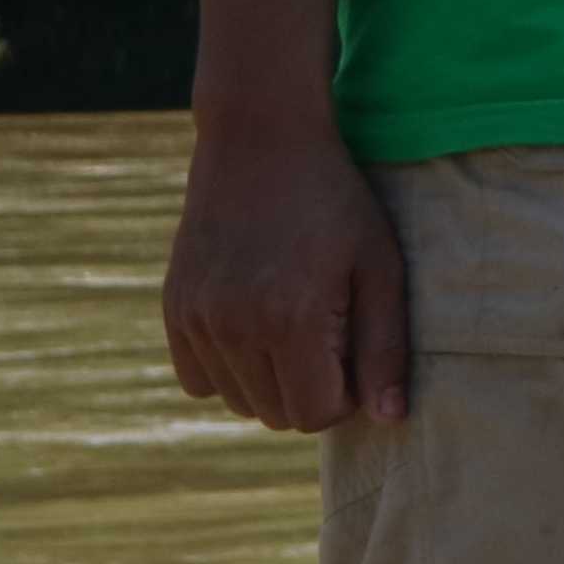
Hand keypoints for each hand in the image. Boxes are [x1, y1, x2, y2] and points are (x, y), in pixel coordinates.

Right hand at [165, 120, 403, 433]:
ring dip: (271, 381)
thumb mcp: (381, 267)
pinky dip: (230, 368)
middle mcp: (232, 328)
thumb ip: (386, 348)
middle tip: (330, 330)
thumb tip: (390, 420)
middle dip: (312, 389)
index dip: (348, 392)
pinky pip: (198, 381)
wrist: (260, 143)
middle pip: (276, 415)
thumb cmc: (336, 203)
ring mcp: (195, 320)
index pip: (317, 414)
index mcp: (289, 320)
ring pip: (237, 402)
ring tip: (295, 321)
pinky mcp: (173, 310)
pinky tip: (257, 323)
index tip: (356, 345)